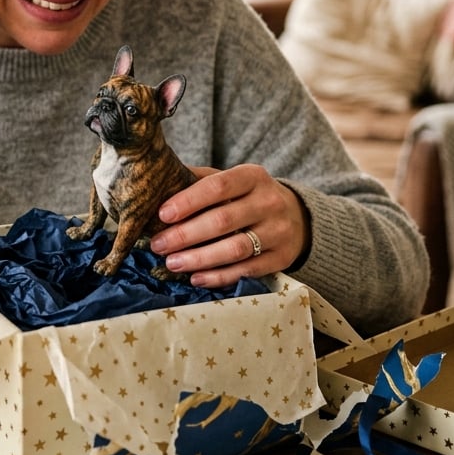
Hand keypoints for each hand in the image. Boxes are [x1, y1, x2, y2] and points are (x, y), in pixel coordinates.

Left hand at [149, 164, 307, 285]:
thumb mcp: (231, 181)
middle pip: (223, 220)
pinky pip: (247, 270)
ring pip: (235, 249)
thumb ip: (199, 181)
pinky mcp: (282, 258)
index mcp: (253, 176)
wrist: (296, 217)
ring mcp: (279, 231)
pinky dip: (219, 276)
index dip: (188, 201)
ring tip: (173, 263)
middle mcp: (270, 202)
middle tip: (159, 245)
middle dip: (186, 235)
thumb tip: (157, 184)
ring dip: (199, 259)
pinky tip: (197, 277)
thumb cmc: (247, 197)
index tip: (162, 215)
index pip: (218, 186)